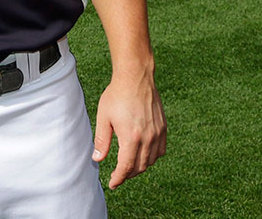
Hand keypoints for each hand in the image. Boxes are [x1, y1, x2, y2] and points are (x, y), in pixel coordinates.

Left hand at [92, 74, 166, 188]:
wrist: (136, 78)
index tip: (113, 184)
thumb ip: (102, 140)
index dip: (119, 178)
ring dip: (140, 167)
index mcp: (131, 137)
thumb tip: (98, 159)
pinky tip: (143, 156)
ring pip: (151, 160)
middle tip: (118, 175)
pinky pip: (160, 151)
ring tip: (128, 167)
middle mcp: (147, 138)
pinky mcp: (163, 128)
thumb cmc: (116, 95)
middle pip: (140, 166)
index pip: (126, 167)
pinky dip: (152, 158)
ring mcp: (158, 133)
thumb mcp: (103, 117)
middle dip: (128, 174)